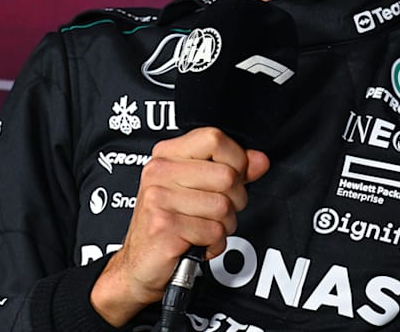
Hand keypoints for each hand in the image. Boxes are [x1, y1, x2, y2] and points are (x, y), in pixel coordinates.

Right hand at [89, 127, 270, 325]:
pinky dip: (214, 244)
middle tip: (218, 212)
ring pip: (223, 206)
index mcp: (167, 155)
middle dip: (235, 200)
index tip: (235, 177)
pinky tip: (198, 242)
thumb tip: (259, 160)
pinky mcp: (164, 226)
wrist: (140, 262)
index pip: (213, 138)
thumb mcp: (197, 189)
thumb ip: (231, 169)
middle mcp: (159, 171)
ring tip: (205, 228)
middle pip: (226, 175)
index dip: (236, 159)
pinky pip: (214, 232)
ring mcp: (159, 198)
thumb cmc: (168, 223)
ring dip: (224, 226)